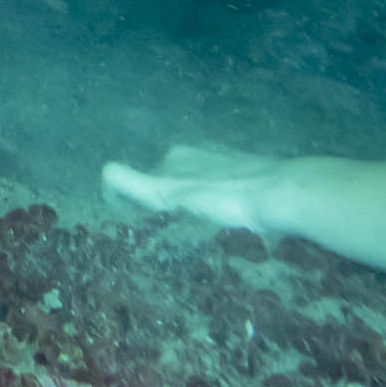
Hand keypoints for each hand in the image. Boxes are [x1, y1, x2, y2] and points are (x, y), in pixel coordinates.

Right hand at [100, 143, 289, 232]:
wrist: (281, 193)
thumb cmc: (224, 197)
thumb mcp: (170, 194)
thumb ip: (134, 183)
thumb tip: (104, 172)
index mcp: (174, 158)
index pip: (138, 177)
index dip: (132, 200)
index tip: (141, 225)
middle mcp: (194, 154)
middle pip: (164, 181)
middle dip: (162, 202)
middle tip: (172, 232)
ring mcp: (221, 161)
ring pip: (192, 183)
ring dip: (188, 203)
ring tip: (202, 229)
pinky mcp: (245, 171)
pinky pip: (217, 186)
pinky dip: (213, 201)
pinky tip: (229, 218)